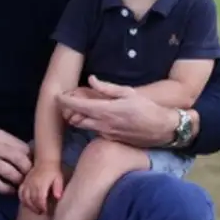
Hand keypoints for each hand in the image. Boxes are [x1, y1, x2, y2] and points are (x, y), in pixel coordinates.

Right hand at [0, 130, 31, 193]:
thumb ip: (9, 146)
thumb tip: (32, 156)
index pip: (24, 148)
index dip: (31, 160)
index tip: (33, 170)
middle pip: (20, 159)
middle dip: (27, 172)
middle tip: (29, 180)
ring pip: (9, 172)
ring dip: (17, 182)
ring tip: (20, 187)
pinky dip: (6, 189)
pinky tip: (9, 191)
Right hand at [18, 162, 63, 214]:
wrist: (45, 160)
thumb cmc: (53, 171)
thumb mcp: (59, 179)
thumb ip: (58, 188)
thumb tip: (58, 197)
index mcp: (41, 184)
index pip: (40, 199)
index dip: (42, 207)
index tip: (46, 211)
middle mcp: (32, 184)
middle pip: (32, 200)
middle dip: (36, 208)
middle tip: (41, 212)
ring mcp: (27, 183)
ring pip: (24, 197)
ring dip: (29, 205)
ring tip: (35, 210)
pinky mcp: (24, 182)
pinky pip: (20, 192)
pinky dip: (22, 199)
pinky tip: (27, 203)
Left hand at [58, 77, 177, 147]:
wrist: (162, 129)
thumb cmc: (146, 108)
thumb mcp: (128, 92)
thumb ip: (107, 88)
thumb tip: (91, 80)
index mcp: (106, 110)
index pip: (78, 106)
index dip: (65, 101)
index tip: (57, 95)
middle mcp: (103, 124)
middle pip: (76, 119)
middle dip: (68, 111)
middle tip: (64, 101)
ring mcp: (106, 134)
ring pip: (84, 126)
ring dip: (77, 118)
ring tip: (76, 108)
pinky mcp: (110, 139)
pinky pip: (94, 131)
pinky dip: (89, 123)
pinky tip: (93, 116)